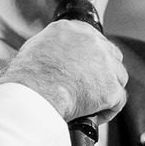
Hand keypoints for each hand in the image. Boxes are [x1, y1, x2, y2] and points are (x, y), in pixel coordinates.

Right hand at [0, 20, 127, 125]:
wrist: (33, 94)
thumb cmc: (26, 76)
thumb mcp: (35, 47)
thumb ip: (53, 47)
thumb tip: (54, 58)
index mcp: (74, 29)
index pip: (95, 39)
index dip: (93, 57)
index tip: (87, 69)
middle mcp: (93, 42)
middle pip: (112, 56)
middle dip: (105, 71)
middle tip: (92, 86)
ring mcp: (105, 64)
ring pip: (118, 77)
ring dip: (109, 89)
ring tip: (94, 103)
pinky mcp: (110, 87)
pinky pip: (118, 100)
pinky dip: (108, 110)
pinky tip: (95, 116)